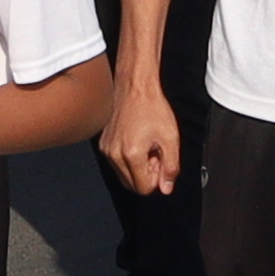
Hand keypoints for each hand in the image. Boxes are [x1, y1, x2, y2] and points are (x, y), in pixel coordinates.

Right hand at [101, 77, 182, 197]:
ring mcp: (106, 150)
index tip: (160, 160)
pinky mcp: (103, 144)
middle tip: (154, 153)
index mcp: (131, 155)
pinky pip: (116, 163)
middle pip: (132, 185)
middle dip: (146, 175)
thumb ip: (170, 167)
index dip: (156, 179)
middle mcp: (114, 155)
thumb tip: (166, 188)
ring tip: (146, 146)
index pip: (143, 188)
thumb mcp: (171, 138)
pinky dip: (127, 159)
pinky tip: (136, 141)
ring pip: (124, 175)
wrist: (135, 87)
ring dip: (136, 167)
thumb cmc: (152, 108)